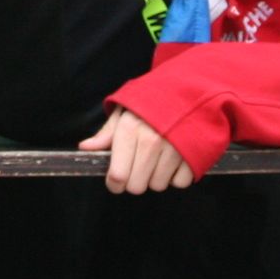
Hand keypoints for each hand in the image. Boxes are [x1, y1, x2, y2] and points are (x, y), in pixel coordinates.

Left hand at [79, 107, 195, 194]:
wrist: (188, 91)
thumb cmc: (151, 103)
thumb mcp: (124, 111)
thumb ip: (106, 133)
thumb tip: (85, 148)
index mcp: (130, 130)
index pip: (118, 175)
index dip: (114, 184)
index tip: (115, 181)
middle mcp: (151, 141)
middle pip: (136, 186)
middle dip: (134, 181)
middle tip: (138, 166)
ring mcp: (174, 149)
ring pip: (157, 186)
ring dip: (156, 177)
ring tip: (158, 157)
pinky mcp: (194, 155)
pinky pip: (180, 183)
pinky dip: (176, 176)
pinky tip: (174, 159)